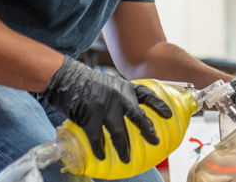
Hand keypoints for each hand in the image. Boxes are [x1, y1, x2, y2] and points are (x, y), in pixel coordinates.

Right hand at [43, 56, 172, 161]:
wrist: (66, 77)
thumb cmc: (87, 82)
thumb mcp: (110, 84)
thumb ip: (121, 97)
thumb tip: (131, 113)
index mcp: (125, 87)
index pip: (147, 95)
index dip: (159, 105)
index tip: (169, 115)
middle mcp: (118, 96)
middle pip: (137, 116)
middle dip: (147, 130)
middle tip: (155, 142)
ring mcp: (104, 106)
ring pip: (118, 132)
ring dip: (123, 147)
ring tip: (126, 158)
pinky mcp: (90, 115)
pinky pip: (97, 137)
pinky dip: (100, 148)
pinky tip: (102, 156)